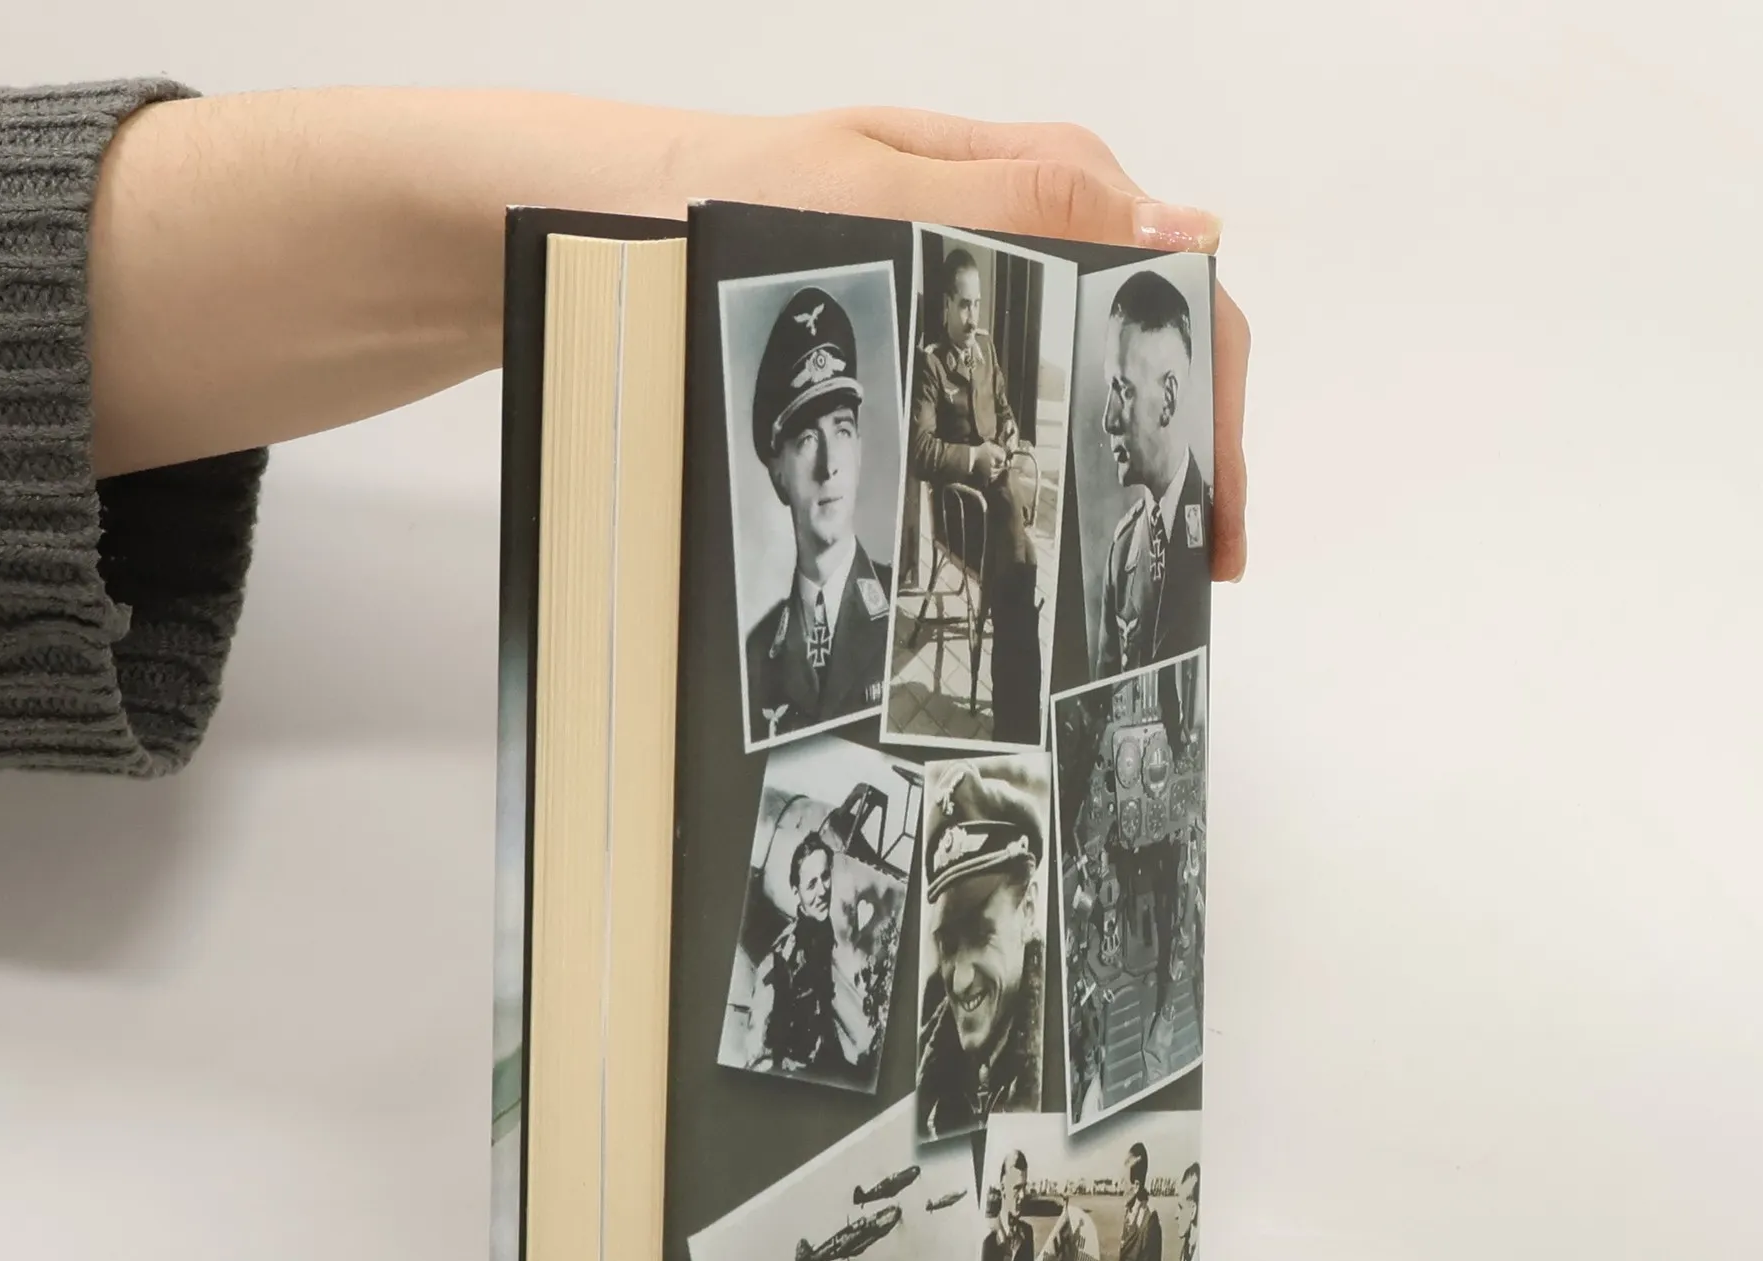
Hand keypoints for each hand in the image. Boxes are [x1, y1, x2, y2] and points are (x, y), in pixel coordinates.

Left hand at [92, 93, 1246, 579]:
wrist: (550, 235)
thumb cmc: (690, 202)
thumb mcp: (859, 194)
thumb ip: (1018, 203)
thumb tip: (1186, 226)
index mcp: (1017, 178)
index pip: (1176, 285)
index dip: (1213, 409)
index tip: (1210, 527)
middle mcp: (993, 232)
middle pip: (1131, 349)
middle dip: (1169, 459)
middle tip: (1172, 579)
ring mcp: (939, 294)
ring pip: (1061, 390)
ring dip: (1095, 482)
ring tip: (1106, 581)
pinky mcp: (883, 346)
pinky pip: (981, 413)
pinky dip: (1013, 480)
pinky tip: (1007, 543)